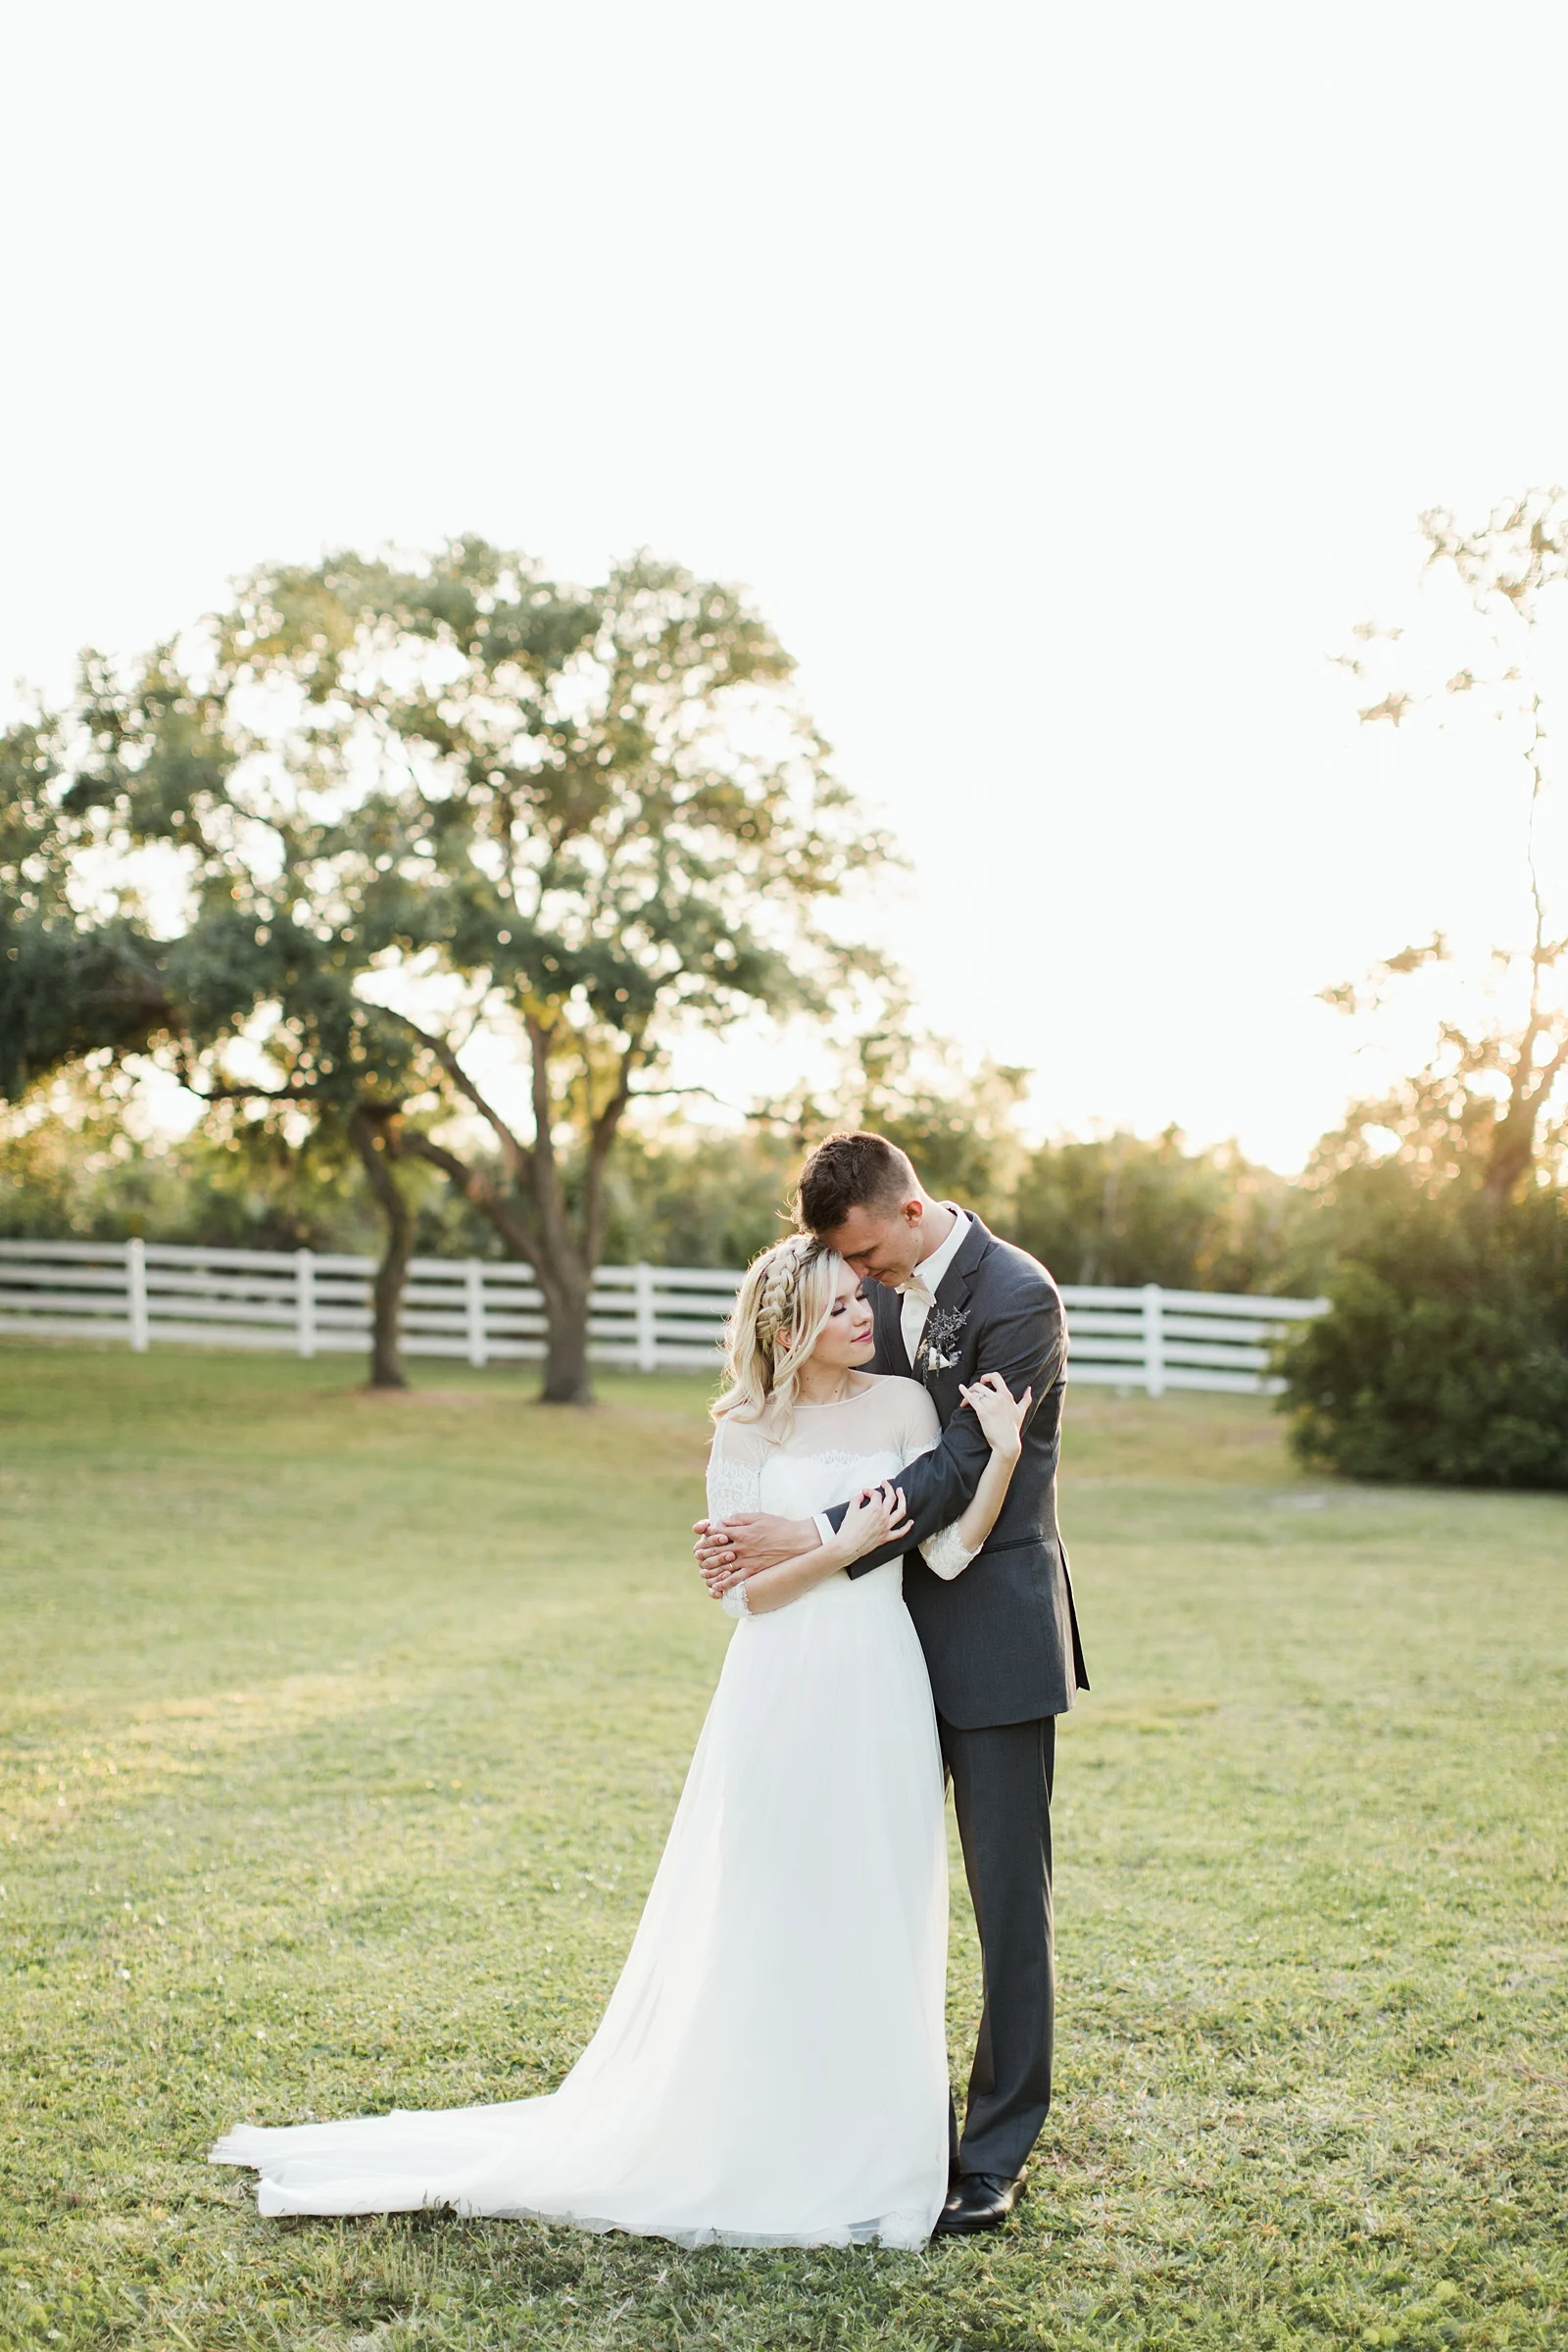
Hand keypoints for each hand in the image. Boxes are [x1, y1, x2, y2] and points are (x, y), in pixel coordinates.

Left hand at [695, 1512, 816, 1594]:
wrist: (797, 1542)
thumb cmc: (779, 1526)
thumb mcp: (758, 1516)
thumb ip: (739, 1518)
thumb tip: (724, 1521)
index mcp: (742, 1531)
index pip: (717, 1533)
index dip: (707, 1535)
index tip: (701, 1537)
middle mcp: (742, 1546)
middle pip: (716, 1550)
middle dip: (704, 1552)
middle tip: (697, 1556)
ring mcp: (748, 1559)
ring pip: (723, 1566)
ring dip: (710, 1569)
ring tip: (702, 1572)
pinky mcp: (754, 1570)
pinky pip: (736, 1579)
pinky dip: (725, 1584)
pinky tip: (716, 1587)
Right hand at [832, 1482, 911, 1564]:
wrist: (848, 1546)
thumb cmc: (848, 1531)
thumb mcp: (851, 1510)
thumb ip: (857, 1500)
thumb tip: (860, 1496)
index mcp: (875, 1509)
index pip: (876, 1495)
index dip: (870, 1491)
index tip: (865, 1493)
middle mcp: (883, 1517)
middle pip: (891, 1498)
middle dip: (888, 1488)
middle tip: (885, 1484)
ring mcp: (886, 1527)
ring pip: (901, 1512)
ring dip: (903, 1500)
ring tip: (901, 1493)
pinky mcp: (886, 1537)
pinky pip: (900, 1532)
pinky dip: (907, 1527)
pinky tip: (910, 1522)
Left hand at [959, 1371, 1030, 1457]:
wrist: (1007, 1442)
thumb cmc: (1013, 1428)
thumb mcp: (1022, 1412)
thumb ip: (1026, 1399)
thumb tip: (1029, 1389)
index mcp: (1007, 1396)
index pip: (996, 1377)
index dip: (987, 1376)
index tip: (984, 1381)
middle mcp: (998, 1398)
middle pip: (981, 1385)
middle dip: (975, 1387)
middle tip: (973, 1392)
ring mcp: (990, 1405)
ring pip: (975, 1392)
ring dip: (969, 1393)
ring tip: (967, 1400)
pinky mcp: (982, 1413)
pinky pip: (971, 1399)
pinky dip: (964, 1393)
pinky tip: (960, 1388)